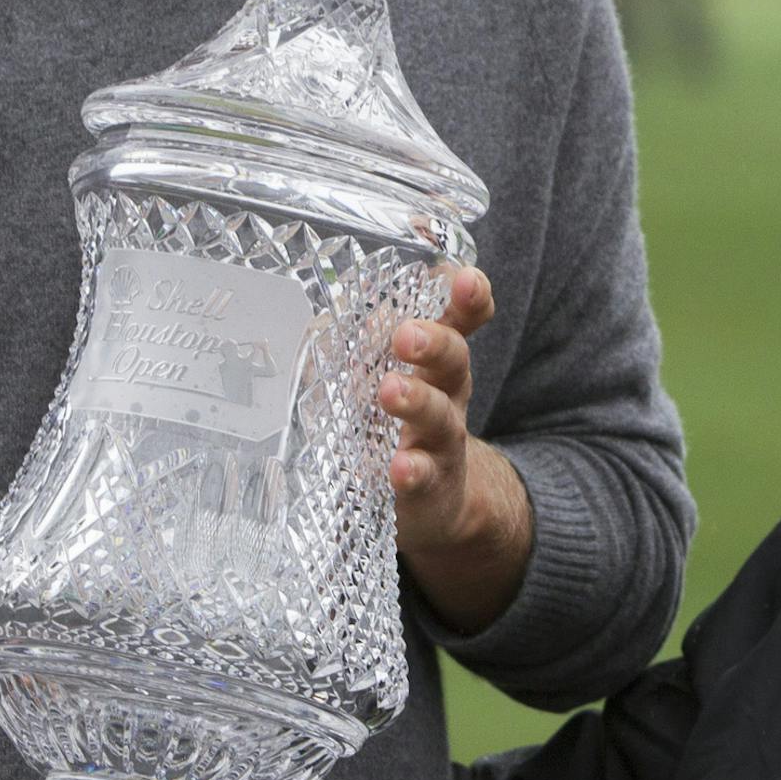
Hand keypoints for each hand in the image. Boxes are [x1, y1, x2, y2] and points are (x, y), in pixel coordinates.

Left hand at [380, 266, 533, 633]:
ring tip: (390, 392)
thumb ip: (356, 346)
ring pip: (440, 415)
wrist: (430, 502)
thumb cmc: (393, 423)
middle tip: (407, 335)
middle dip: (434, 342)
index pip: (462, 317)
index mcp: (435, 359)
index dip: (469, 296)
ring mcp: (441, 441)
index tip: (463, 278)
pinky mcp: (428, 486)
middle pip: (454, 359)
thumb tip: (312, 320)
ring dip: (416, 400)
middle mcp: (447, 393)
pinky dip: (412, 471)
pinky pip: (424, 477)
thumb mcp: (380, 377)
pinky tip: (399, 468)